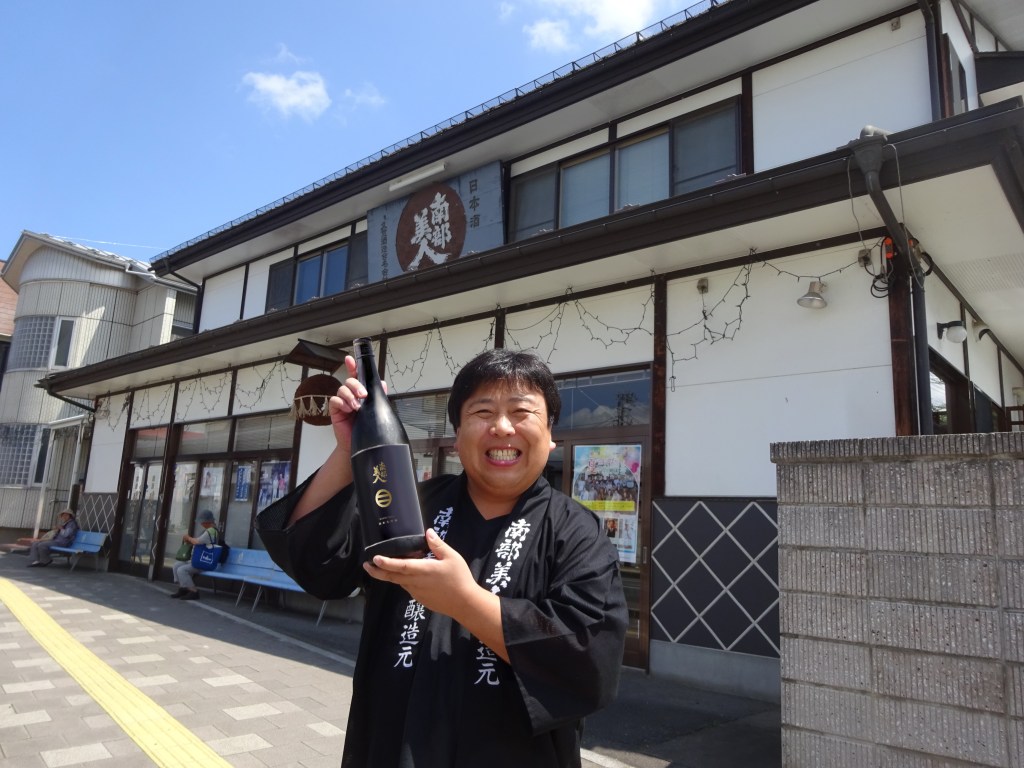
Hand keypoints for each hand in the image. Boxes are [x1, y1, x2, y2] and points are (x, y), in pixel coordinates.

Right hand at [326, 355, 388, 455]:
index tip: (350, 359)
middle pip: (349, 380)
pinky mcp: (335, 410)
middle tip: (363, 395)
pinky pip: (335, 400)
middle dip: (356, 385)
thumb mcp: (375, 411)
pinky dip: (342, 403)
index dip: (353, 366)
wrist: (357, 446)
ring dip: (350, 396)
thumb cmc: (367, 428)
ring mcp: (342, 402)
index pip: (357, 376)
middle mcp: (351, 395)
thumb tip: (383, 383)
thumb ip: (378, 396)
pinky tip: (348, 410)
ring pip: (342, 389)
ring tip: (356, 407)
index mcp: (360, 393)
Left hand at [365, 529, 508, 660]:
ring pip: (399, 582)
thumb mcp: (452, 557)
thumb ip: (438, 545)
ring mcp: (416, 592)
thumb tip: (428, 532)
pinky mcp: (420, 598)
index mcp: (422, 570)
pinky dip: (402, 580)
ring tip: (383, 566)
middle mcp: (415, 582)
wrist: (464, 603)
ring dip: (389, 574)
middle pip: (392, 577)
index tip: (374, 559)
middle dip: (377, 571)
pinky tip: (407, 575)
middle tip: (366, 565)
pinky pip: (407, 587)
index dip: (385, 562)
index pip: (399, 566)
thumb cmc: (459, 578)